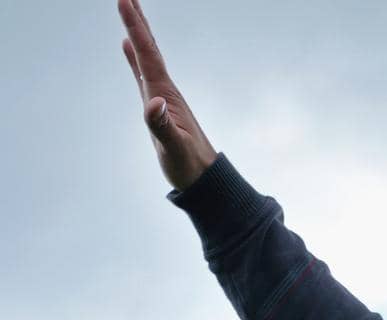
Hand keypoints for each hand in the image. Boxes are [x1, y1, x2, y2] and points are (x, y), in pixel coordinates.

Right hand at [119, 0, 217, 189]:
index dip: (135, 27)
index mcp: (165, 94)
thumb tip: (153, 102)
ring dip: (136, 33)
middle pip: (148, 48)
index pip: (147, 53)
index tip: (124, 0)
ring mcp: (162, 96)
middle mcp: (164, 89)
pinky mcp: (159, 106)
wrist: (204, 178)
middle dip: (137, 21)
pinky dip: (134, 57)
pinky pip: (142, 73)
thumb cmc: (189, 165)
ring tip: (128, 11)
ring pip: (146, 56)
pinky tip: (127, 47)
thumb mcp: (173, 147)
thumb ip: (162, 125)